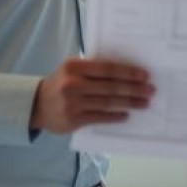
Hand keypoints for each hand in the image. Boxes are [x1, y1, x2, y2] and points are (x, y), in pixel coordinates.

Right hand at [31, 57, 153, 133]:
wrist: (36, 105)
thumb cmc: (60, 83)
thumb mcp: (71, 70)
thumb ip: (92, 69)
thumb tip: (125, 72)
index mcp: (74, 67)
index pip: (107, 69)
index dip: (128, 72)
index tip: (144, 75)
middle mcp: (73, 84)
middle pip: (110, 87)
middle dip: (134, 89)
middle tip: (150, 90)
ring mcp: (73, 103)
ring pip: (108, 103)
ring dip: (129, 103)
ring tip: (144, 103)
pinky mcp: (73, 120)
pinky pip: (100, 117)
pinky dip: (115, 116)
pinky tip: (126, 115)